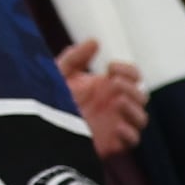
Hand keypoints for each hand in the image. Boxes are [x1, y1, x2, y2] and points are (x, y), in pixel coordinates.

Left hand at [56, 40, 152, 160]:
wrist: (42, 126)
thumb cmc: (50, 99)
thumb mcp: (60, 74)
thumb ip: (75, 57)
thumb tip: (95, 41)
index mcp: (107, 86)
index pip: (133, 76)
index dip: (128, 70)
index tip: (110, 67)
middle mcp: (115, 105)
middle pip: (142, 96)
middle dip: (132, 87)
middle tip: (115, 82)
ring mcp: (115, 123)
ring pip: (141, 118)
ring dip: (135, 108)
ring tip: (118, 101)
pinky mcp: (112, 142)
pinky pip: (133, 140)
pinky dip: (130, 133)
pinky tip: (117, 126)